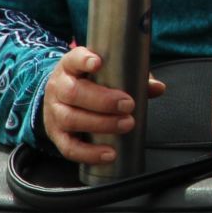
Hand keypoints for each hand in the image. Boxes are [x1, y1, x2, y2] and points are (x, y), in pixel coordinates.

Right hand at [40, 46, 164, 164]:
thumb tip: (157, 88)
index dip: (83, 60)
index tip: (98, 62)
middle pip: (73, 92)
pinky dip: (90, 153)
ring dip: (101, 124)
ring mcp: (54, 112)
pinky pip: (69, 147)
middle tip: (128, 105)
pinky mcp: (57, 135)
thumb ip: (132, 77)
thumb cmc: (89, 84)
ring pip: (71, 119)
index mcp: (70, 67)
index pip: (73, 59)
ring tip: (126, 125)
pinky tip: (109, 153)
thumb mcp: (105, 73)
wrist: (61, 99)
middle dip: (103, 100)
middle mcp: (58, 88)